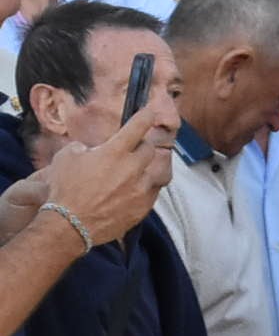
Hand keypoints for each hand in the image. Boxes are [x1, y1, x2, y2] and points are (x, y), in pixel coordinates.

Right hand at [43, 97, 176, 241]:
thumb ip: (84, 148)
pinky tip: (135, 189)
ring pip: (158, 171)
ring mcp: (141, 189)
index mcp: (115, 152)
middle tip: (131, 151)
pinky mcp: (143, 207)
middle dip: (141, 147)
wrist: (69, 224)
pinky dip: (146, 187)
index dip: (146, 115)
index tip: (151, 111)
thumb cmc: (64, 190)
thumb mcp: (66, 158)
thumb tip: (91, 150)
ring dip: (148, 167)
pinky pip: (153, 192)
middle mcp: (133, 168)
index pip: (138, 126)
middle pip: (150, 149)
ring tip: (138, 170)